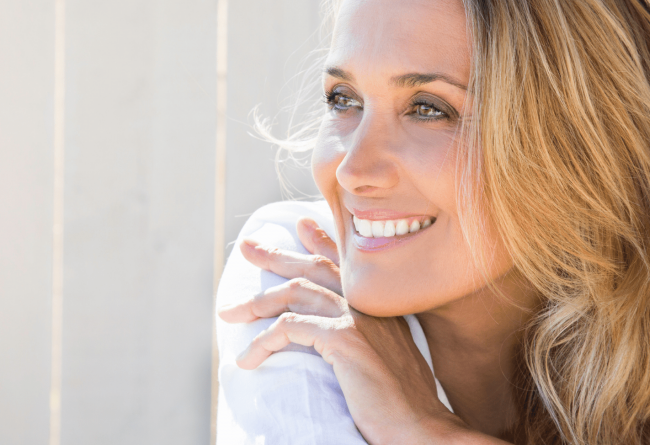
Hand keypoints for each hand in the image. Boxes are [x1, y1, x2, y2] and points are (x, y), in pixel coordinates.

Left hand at [218, 217, 471, 444]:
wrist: (420, 428)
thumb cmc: (404, 404)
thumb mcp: (388, 360)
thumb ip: (370, 339)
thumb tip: (339, 341)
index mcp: (381, 305)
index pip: (346, 263)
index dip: (322, 241)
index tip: (301, 225)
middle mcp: (370, 303)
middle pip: (315, 267)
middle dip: (276, 254)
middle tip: (248, 246)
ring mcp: (358, 317)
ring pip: (295, 292)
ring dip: (256, 302)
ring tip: (229, 313)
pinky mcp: (344, 339)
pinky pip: (290, 327)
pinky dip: (263, 341)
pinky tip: (248, 358)